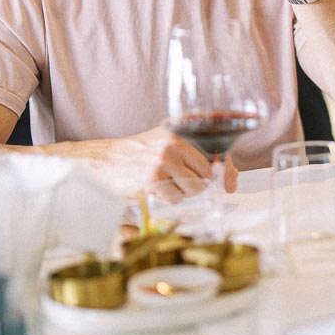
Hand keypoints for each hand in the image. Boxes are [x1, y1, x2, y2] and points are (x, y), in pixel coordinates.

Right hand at [60, 126, 238, 203]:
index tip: (232, 185)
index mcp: (180, 133)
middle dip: (197, 186)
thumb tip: (228, 175)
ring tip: (162, 185)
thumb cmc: (134, 156)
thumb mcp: (164, 145)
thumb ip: (193, 155)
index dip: (228, 171)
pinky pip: (176, 198)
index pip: (217, 151)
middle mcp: (175, 144)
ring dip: (181, 193)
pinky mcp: (153, 178)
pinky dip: (167, 200)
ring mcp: (164, 160)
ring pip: (194, 189)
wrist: (102, 161)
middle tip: (176, 184)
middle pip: (207, 176)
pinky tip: (152, 191)